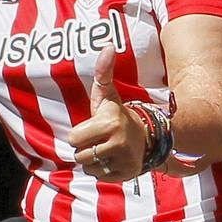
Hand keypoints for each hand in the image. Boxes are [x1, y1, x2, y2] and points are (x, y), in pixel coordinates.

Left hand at [68, 46, 145, 180]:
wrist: (147, 136)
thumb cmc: (116, 115)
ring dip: (93, 160)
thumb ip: (103, 72)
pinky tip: (113, 159)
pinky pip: (100, 176)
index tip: (94, 127)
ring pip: (88, 167)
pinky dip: (103, 171)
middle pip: (79, 155)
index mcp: (109, 123)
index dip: (80, 134)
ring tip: (106, 149)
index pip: (73, 138)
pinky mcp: (128, 174)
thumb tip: (107, 45)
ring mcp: (125, 160)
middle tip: (99, 139)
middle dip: (85, 148)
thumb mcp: (107, 94)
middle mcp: (118, 142)